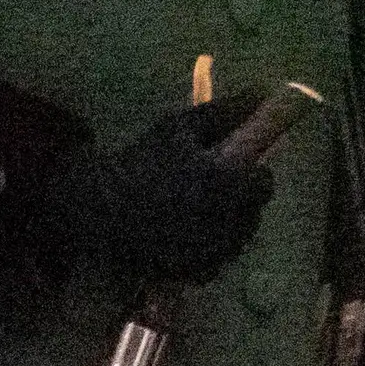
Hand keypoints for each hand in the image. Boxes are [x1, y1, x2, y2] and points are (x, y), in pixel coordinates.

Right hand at [46, 93, 279, 288]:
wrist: (100, 207)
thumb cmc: (143, 162)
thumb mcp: (182, 127)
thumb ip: (227, 111)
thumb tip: (263, 92)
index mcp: (227, 184)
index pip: (264, 181)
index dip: (249, 172)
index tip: (226, 167)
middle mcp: (227, 222)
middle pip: (253, 211)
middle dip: (238, 198)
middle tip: (206, 187)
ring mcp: (213, 253)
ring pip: (239, 236)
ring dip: (226, 223)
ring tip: (191, 209)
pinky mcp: (197, 273)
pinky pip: (219, 259)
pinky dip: (209, 247)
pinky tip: (182, 232)